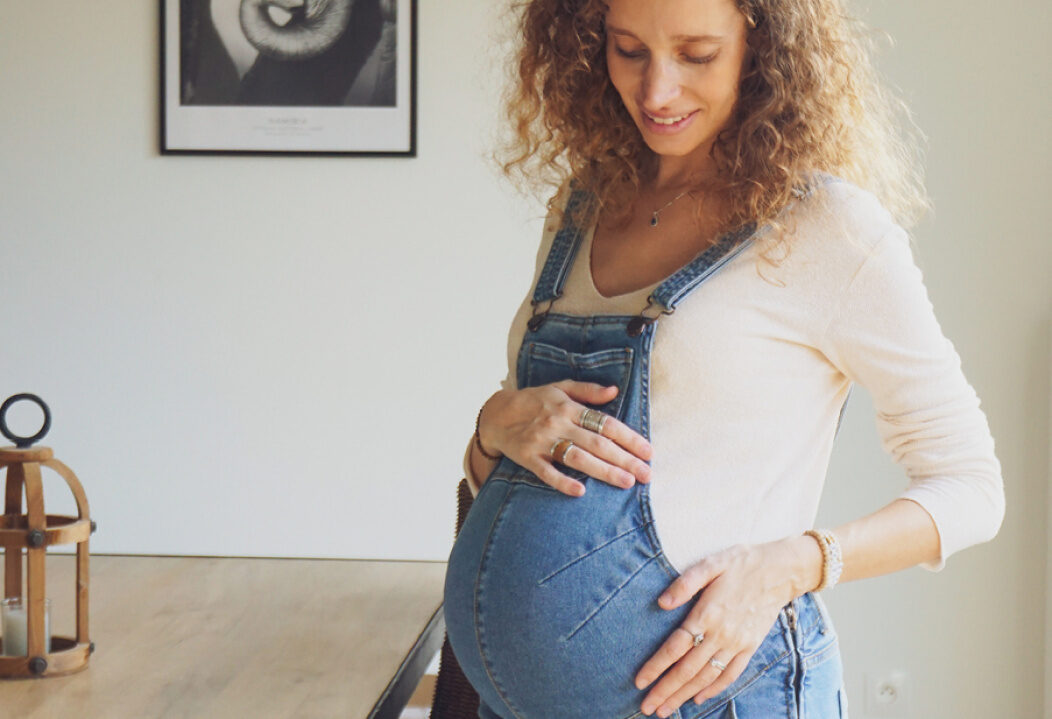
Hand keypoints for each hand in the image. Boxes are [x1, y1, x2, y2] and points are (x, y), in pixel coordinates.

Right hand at [477, 381, 651, 495]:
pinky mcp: (527, 457)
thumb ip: (588, 390)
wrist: (496, 414)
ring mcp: (542, 441)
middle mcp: (558, 423)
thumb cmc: (533, 401)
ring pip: (578, 458)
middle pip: (597, 444)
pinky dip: (562, 482)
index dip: (629, 437)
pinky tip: (580, 492)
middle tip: (647, 474)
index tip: (648, 451)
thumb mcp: (559, 387)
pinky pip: (546, 472)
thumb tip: (615, 391)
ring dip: (604, 471)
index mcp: (569, 407)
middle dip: (625, 460)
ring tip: (626, 483)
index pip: (606, 423)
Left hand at [635, 540, 803, 716]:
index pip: (675, 647)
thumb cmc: (741, 563)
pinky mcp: (750, 647)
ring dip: (684, 695)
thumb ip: (685, 582)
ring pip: (707, 677)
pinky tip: (699, 698)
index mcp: (707, 614)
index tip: (640, 682)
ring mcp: (737, 644)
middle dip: (665, 690)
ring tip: (666, 710)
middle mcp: (721, 634)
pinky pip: (731, 674)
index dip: (656, 666)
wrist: (781, 571)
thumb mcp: (711, 563)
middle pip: (688, 669)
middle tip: (647, 707)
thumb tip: (662, 602)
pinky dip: (714, 689)